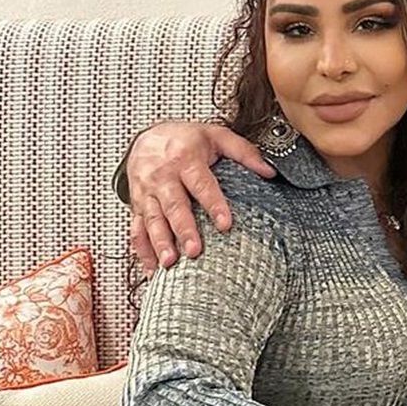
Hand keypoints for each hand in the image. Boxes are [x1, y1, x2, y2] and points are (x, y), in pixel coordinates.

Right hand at [127, 122, 275, 273]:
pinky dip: (143, 252)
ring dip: (160, 243)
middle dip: (184, 230)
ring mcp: (146, 192)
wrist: (146, 136)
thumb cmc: (185, 139)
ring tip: (170, 263)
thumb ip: (244, 152)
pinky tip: (153, 270)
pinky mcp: (136, 205)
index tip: (225, 224)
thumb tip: (270, 172)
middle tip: (195, 251)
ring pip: (152, 220)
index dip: (214, 204)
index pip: (201, 184)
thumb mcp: (216, 135)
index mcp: (185, 159)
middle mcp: (163, 177)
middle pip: (174, 206)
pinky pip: (136, 230)